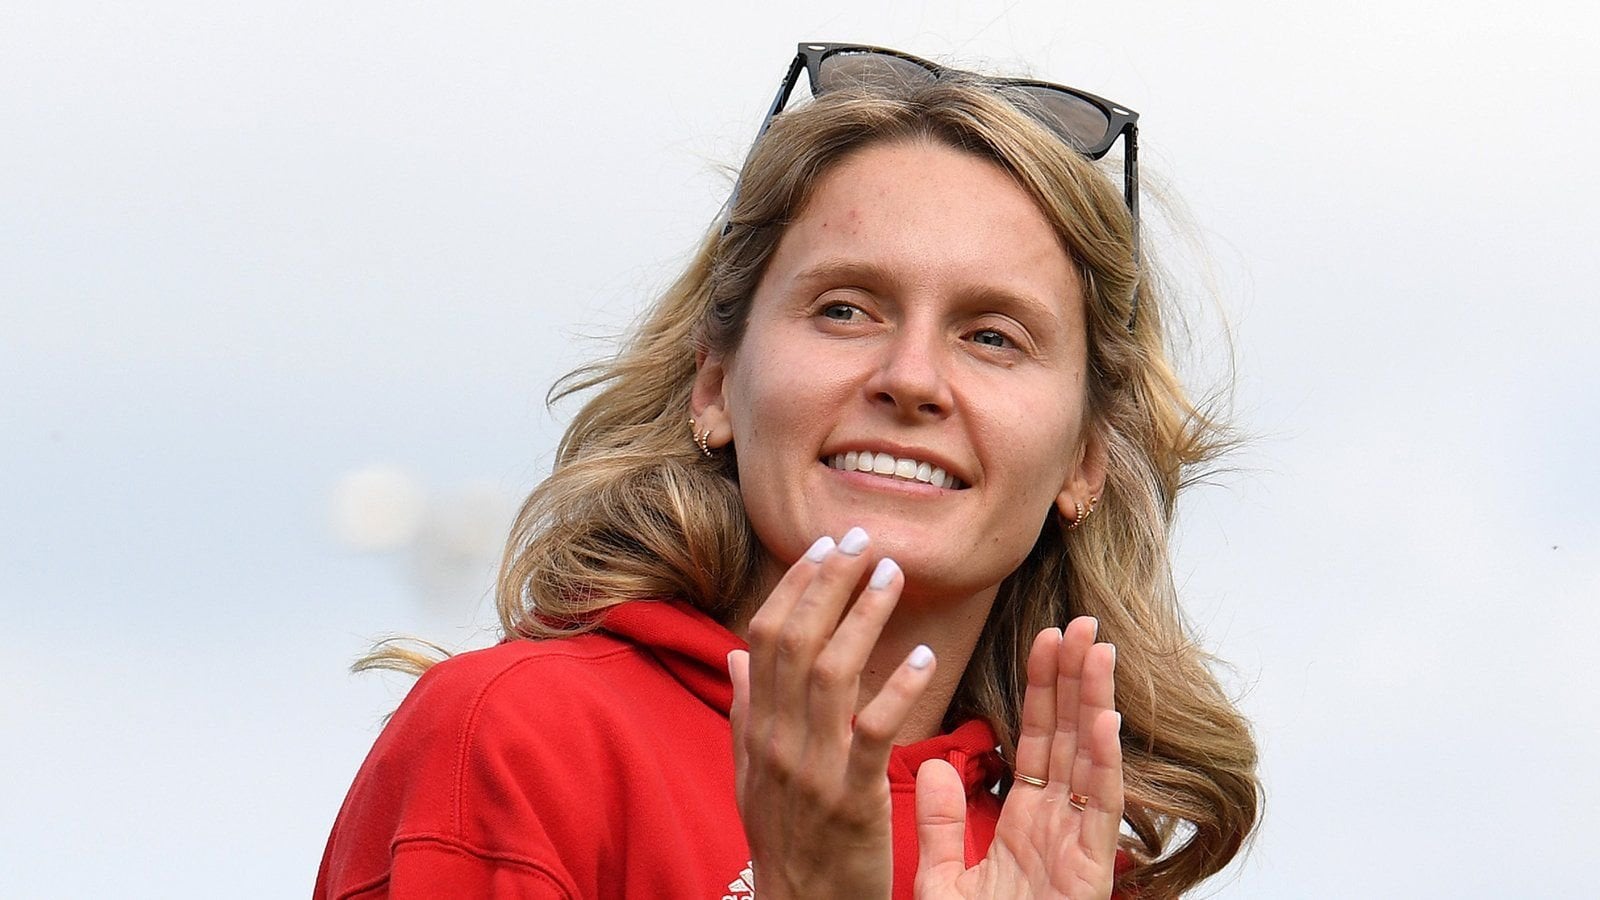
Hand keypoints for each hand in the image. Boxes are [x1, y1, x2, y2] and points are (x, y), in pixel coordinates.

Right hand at [727, 527, 937, 899]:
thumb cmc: (789, 840)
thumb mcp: (752, 774)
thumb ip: (747, 711)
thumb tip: (736, 654)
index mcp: (755, 730)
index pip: (766, 638)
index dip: (795, 587)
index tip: (826, 545)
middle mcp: (775, 742)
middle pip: (795, 643)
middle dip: (828, 583)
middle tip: (862, 538)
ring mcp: (810, 770)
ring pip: (830, 674)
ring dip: (862, 617)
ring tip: (892, 576)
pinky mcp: (851, 799)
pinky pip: (872, 733)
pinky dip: (895, 690)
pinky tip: (920, 658)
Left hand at [914, 618, 1122, 898]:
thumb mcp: (945, 883)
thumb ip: (939, 827)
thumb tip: (935, 769)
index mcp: (1027, 828)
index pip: (1037, 745)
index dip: (1043, 692)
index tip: (1044, 640)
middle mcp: (1059, 832)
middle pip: (1070, 743)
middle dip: (1074, 682)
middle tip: (1078, 623)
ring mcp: (1078, 852)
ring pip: (1091, 764)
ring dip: (1095, 704)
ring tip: (1095, 648)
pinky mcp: (1090, 876)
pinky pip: (1098, 812)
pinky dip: (1105, 764)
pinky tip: (1106, 719)